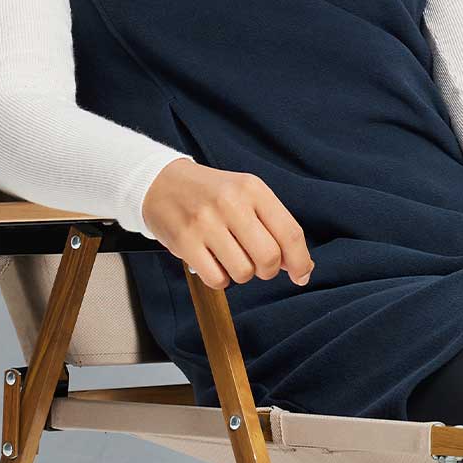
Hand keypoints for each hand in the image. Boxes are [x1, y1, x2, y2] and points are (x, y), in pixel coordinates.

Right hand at [141, 157, 313, 290]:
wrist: (161, 183)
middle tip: (258, 264)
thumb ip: (274, 226)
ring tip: (230, 257)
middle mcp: (231, 203)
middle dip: (268, 270)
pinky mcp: (185, 241)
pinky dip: (220, 279)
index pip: (290, 233)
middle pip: (269, 258)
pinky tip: (214, 262)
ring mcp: (206, 222)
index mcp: (253, 189)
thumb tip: (300, 266)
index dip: (301, 261)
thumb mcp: (246, 195)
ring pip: (244, 272)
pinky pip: (217, 279)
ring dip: (242, 273)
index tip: (301, 275)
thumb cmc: (211, 194)